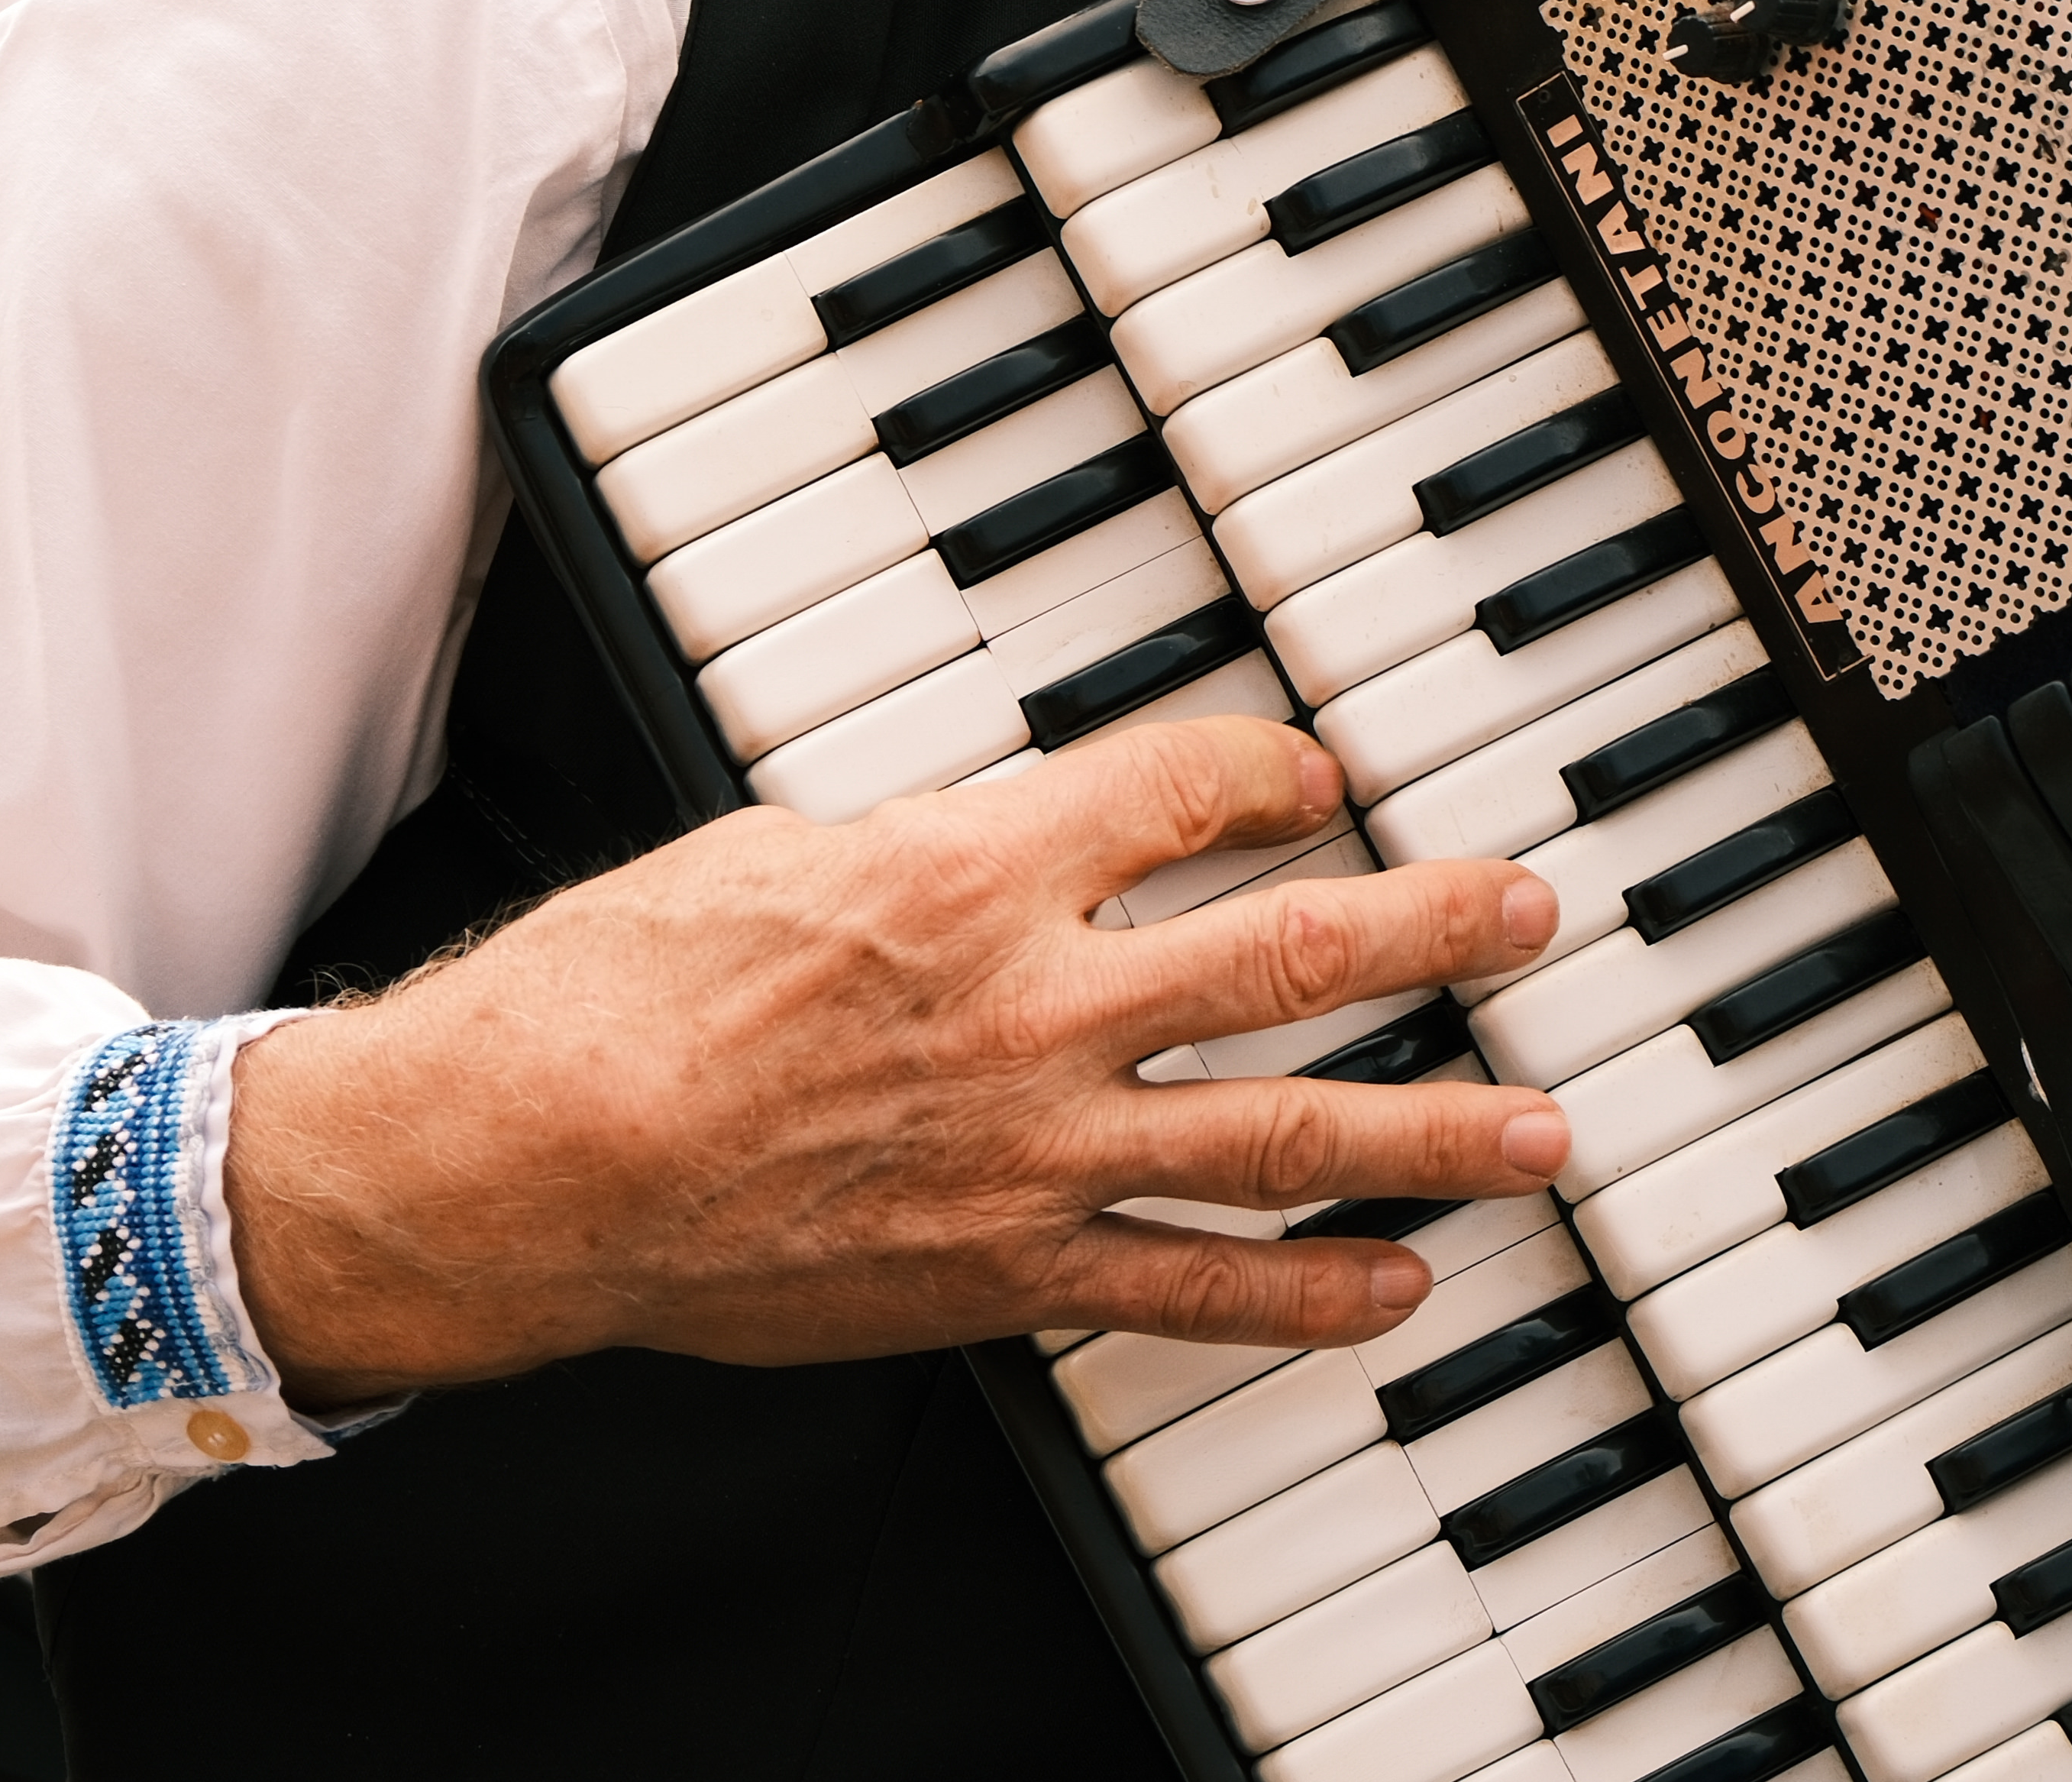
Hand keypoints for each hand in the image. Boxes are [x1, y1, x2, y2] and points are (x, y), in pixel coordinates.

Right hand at [222, 712, 1569, 1402]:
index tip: (1322, 778)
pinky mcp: (1001, 1274)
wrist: (535, 1155)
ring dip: (1430, 1128)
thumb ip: (928, 850)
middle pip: (1288, 952)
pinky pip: (1190, 1288)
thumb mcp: (785, 850)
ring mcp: (1031, 1153)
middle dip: (1432, 928)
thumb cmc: (624, 989)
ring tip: (1536, 1126)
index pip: (1186, 792)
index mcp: (976, 870)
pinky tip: (1396, 1289)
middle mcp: (1034, 1006)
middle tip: (1526, 913)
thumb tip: (1011, 843)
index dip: (1275, 776)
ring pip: (1283, 1133)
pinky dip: (1305, 1296)